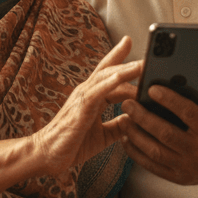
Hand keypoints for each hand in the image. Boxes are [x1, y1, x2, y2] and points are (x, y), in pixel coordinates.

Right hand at [32, 37, 141, 173]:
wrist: (47, 156)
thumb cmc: (72, 144)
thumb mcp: (103, 135)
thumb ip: (119, 125)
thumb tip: (138, 119)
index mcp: (93, 97)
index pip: (110, 74)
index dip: (121, 59)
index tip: (131, 42)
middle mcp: (87, 92)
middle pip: (110, 70)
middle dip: (129, 61)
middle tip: (149, 55)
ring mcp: (82, 98)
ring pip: (106, 78)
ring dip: (126, 70)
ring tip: (143, 64)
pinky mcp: (80, 109)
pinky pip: (96, 93)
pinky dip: (109, 84)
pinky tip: (120, 78)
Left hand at [118, 71, 197, 193]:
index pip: (188, 113)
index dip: (170, 100)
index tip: (152, 89)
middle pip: (166, 133)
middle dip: (143, 117)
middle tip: (127, 103)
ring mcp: (188, 167)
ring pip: (156, 151)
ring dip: (136, 135)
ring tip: (123, 119)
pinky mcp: (178, 178)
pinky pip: (153, 166)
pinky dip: (136, 154)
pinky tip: (127, 139)